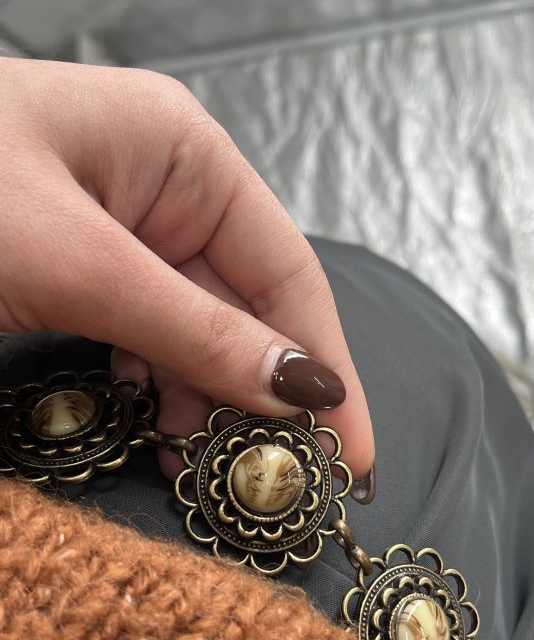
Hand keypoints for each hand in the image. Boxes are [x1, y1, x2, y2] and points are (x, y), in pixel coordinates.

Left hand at [0, 57, 374, 499]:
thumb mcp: (75, 263)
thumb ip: (192, 329)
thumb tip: (301, 388)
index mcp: (182, 156)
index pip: (284, 271)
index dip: (326, 364)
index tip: (352, 450)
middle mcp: (165, 193)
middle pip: (249, 311)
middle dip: (271, 398)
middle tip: (291, 483)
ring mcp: (125, 238)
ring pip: (201, 335)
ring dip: (216, 407)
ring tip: (224, 476)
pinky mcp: (87, 278)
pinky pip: (151, 343)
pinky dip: (166, 396)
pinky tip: (171, 436)